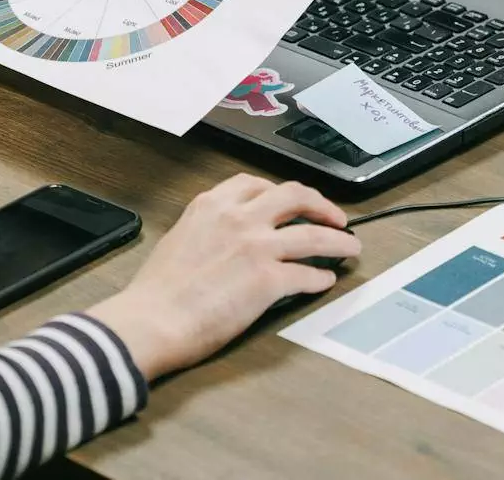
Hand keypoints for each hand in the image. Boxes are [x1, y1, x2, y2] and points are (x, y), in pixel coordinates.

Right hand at [87, 175, 359, 379]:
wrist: (152, 320)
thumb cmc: (157, 292)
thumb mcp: (180, 238)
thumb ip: (207, 229)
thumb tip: (226, 239)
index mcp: (211, 205)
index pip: (255, 183)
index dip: (281, 191)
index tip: (292, 200)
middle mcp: (238, 218)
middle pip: (295, 196)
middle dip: (321, 203)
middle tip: (335, 216)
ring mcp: (256, 247)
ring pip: (314, 235)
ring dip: (338, 241)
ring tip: (351, 247)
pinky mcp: (268, 281)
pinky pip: (307, 275)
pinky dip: (321, 277)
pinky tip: (325, 281)